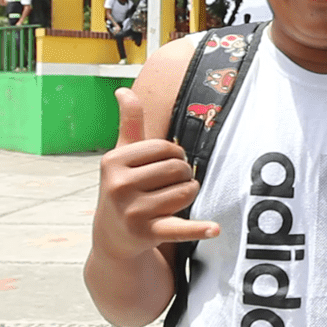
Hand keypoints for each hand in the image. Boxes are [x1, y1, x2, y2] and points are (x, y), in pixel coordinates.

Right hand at [93, 87, 218, 261]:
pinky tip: (214, 229)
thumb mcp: (122, 156)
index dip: (175, 155)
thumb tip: (122, 89)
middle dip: (183, 175)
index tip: (165, 165)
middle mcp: (119, 186)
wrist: (112, 237)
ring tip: (171, 201)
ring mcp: (132, 212)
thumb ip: (129, 123)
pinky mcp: (147, 233)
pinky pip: (179, 228)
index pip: (165, 147)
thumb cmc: (123, 188)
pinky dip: (198, 229)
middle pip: (178, 168)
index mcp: (113, 161)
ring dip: (188, 194)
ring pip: (186, 191)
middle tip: (169, 186)